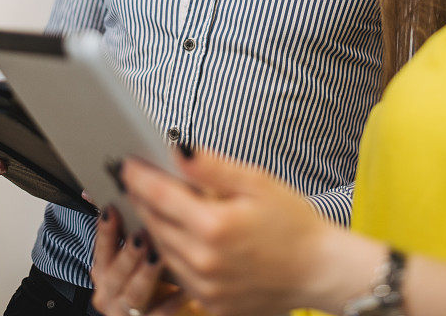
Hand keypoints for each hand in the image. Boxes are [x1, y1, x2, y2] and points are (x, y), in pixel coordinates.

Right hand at [91, 206, 205, 315]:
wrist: (153, 308)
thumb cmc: (145, 268)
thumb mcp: (132, 244)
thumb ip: (129, 218)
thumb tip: (114, 184)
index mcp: (103, 267)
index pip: (101, 246)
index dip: (106, 228)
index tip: (113, 208)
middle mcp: (108, 290)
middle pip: (115, 271)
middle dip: (129, 251)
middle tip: (142, 234)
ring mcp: (125, 311)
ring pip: (134, 293)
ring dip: (146, 273)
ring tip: (160, 256)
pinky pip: (160, 313)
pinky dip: (173, 300)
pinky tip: (186, 287)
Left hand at [122, 152, 336, 315]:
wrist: (318, 269)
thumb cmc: (292, 222)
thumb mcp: (256, 182)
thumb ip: (213, 166)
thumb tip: (178, 147)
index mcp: (214, 226)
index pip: (160, 195)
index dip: (139, 176)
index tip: (126, 163)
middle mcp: (203, 261)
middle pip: (154, 222)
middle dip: (141, 197)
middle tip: (133, 177)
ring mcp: (205, 288)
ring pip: (161, 249)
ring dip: (152, 224)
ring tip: (151, 201)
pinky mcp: (209, 304)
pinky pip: (177, 273)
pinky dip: (170, 250)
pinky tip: (177, 233)